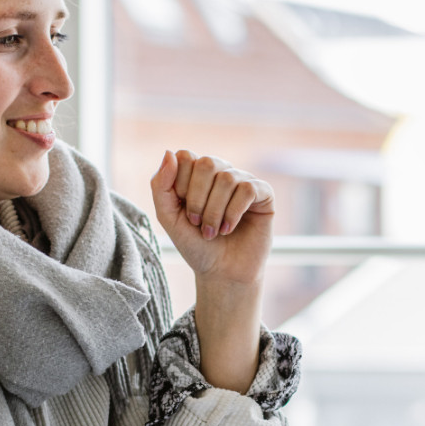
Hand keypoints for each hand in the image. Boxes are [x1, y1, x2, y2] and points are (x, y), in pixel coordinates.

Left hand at [150, 150, 273, 286]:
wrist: (220, 272)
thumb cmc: (195, 244)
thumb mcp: (168, 217)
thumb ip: (160, 186)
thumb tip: (169, 153)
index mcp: (196, 173)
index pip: (185, 156)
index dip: (180, 185)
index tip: (182, 212)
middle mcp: (221, 172)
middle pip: (207, 163)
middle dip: (197, 198)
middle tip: (196, 223)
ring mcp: (243, 181)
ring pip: (227, 178)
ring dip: (214, 211)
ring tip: (212, 232)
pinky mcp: (264, 194)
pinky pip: (248, 189)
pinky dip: (233, 212)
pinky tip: (229, 229)